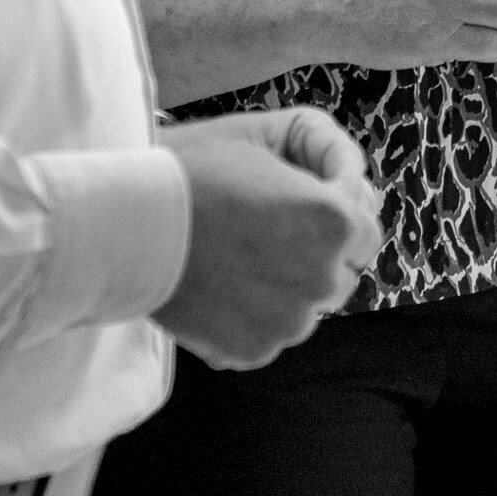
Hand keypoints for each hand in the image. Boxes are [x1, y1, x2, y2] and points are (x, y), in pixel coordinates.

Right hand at [155, 108, 383, 369]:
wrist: (129, 226)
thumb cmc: (197, 173)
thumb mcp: (270, 144)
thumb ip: (330, 166)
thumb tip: (362, 199)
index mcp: (335, 221)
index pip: (367, 233)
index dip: (337, 217)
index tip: (299, 208)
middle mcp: (323, 276)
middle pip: (342, 275)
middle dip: (316, 256)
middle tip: (268, 235)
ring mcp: (290, 321)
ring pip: (307, 309)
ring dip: (286, 290)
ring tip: (240, 260)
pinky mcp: (255, 351)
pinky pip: (272, 336)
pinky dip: (254, 318)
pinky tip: (223, 289)